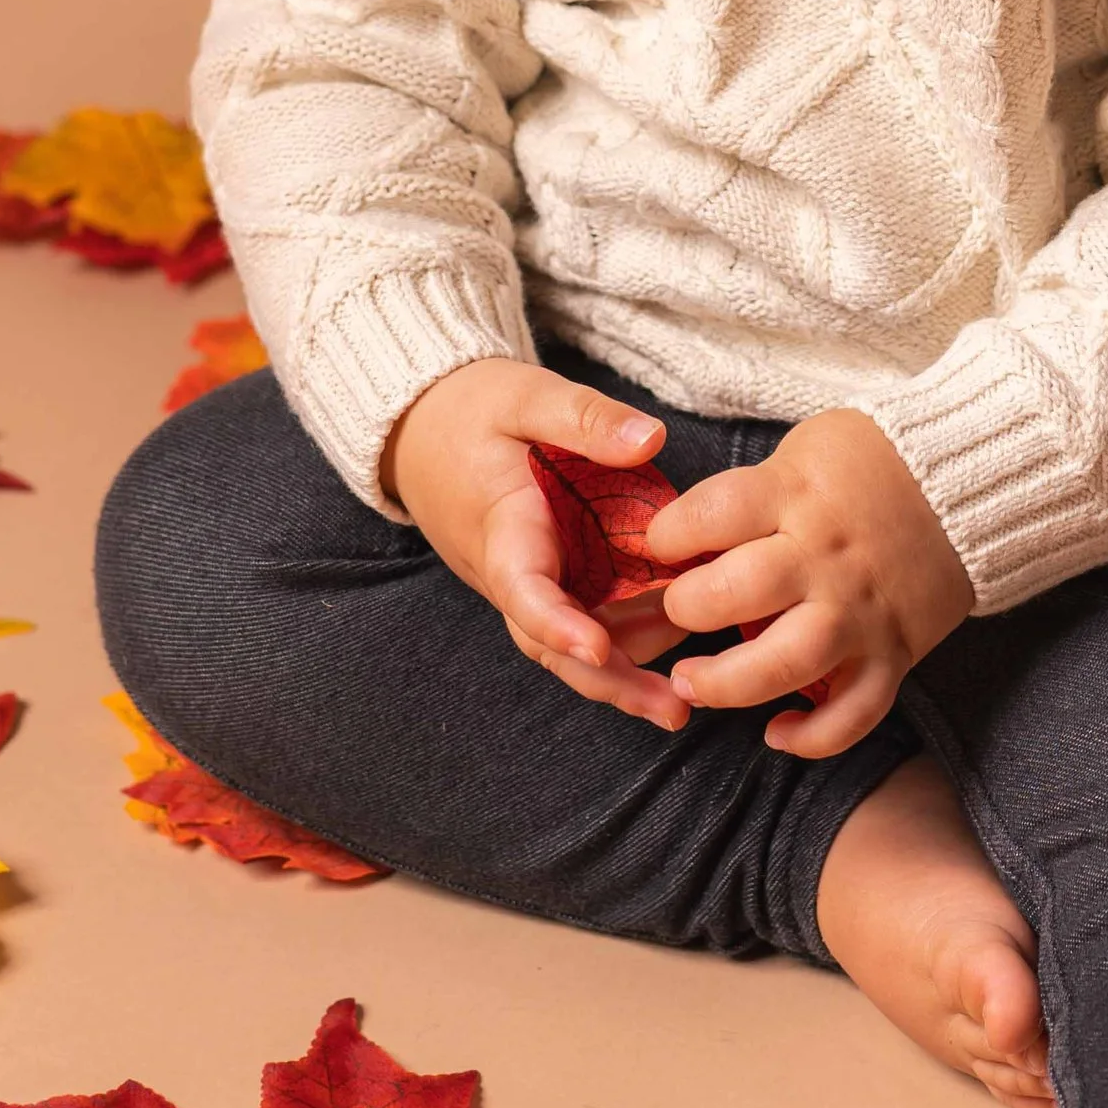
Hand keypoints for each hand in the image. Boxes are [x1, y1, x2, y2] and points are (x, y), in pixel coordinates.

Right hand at [385, 359, 688, 729]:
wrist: (420, 428)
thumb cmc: (473, 408)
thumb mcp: (526, 395)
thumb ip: (585, 418)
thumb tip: (650, 441)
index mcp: (503, 530)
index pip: (524, 589)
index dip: (560, 625)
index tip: (601, 648)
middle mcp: (511, 572)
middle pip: (552, 644)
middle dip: (610, 682)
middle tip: (674, 711)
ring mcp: (527, 583)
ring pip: (568, 646)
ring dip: (624, 672)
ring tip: (687, 690)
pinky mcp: (545, 580)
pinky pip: (582, 622)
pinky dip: (626, 639)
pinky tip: (676, 636)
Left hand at [644, 410, 971, 758]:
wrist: (973, 482)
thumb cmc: (872, 462)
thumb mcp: (805, 450)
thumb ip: (752, 495)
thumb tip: (680, 541)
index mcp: (796, 495)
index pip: (709, 516)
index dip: (666, 536)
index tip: (660, 546)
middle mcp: (825, 557)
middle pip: (735, 592)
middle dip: (687, 608)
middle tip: (678, 610)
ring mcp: (861, 612)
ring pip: (785, 663)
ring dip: (728, 684)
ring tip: (690, 684)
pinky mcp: (895, 654)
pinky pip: (853, 715)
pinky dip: (813, 738)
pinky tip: (777, 732)